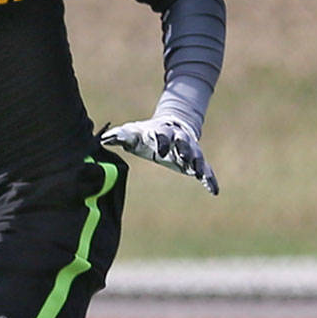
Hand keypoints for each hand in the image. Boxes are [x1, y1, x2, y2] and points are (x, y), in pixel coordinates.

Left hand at [100, 114, 218, 194]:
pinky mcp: (197, 160)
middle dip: (184, 149)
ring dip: (198, 164)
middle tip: (184, 157)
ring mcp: (190, 149)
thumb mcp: (132, 133)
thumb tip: (103, 139)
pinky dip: (210, 179)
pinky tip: (213, 191)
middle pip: (183, 143)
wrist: (171, 126)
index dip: (162, 142)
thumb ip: (120, 136)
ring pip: (197, 156)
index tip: (160, 151)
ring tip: (199, 174)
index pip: (162, 135)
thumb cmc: (146, 133)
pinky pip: (206, 170)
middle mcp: (179, 139)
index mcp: (162, 132)